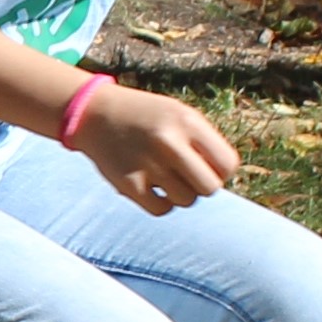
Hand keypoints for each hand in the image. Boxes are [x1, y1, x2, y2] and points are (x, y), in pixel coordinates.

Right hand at [70, 81, 239, 216]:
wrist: (94, 112)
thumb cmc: (147, 117)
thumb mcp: (180, 115)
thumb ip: (204, 144)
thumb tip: (221, 181)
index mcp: (187, 121)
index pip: (228, 164)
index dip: (220, 170)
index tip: (204, 165)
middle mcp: (168, 142)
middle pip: (210, 187)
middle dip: (202, 185)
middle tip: (186, 175)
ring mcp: (147, 164)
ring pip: (186, 201)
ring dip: (179, 194)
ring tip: (164, 177)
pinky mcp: (128, 183)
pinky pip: (161, 209)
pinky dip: (160, 203)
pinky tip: (151, 187)